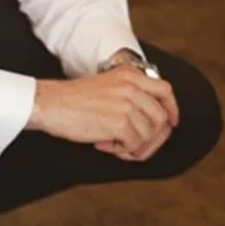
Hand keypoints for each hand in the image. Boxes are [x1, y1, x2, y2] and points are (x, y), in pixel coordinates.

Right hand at [26, 66, 178, 161]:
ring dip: (132, 145)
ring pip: (147, 134)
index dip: (172, 109)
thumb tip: (152, 121)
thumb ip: (131, 93)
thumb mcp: (109, 84)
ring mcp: (127, 104)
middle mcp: (132, 87)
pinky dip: (121, 150)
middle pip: (160, 117)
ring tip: (112, 143)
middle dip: (150, 136)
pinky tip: (104, 144)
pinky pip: (133, 144)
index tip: (171, 122)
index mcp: (131, 75)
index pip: (165, 90)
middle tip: (131, 144)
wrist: (52, 103)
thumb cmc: (75, 98)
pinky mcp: (119, 123)